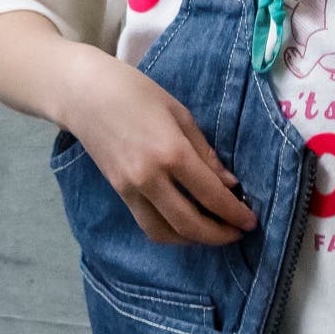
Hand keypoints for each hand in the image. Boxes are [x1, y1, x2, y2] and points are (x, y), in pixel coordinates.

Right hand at [63, 46, 257, 245]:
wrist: (83, 93)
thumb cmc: (136, 93)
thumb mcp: (180, 114)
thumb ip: (205, 153)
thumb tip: (229, 184)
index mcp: (171, 153)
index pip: (211, 195)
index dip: (235, 213)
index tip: (251, 222)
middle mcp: (150, 178)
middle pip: (190, 224)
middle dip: (218, 235)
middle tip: (238, 233)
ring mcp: (130, 189)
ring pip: (165, 232)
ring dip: (194, 240)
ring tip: (214, 233)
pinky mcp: (118, 193)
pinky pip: (148, 224)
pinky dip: (171, 232)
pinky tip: (186, 225)